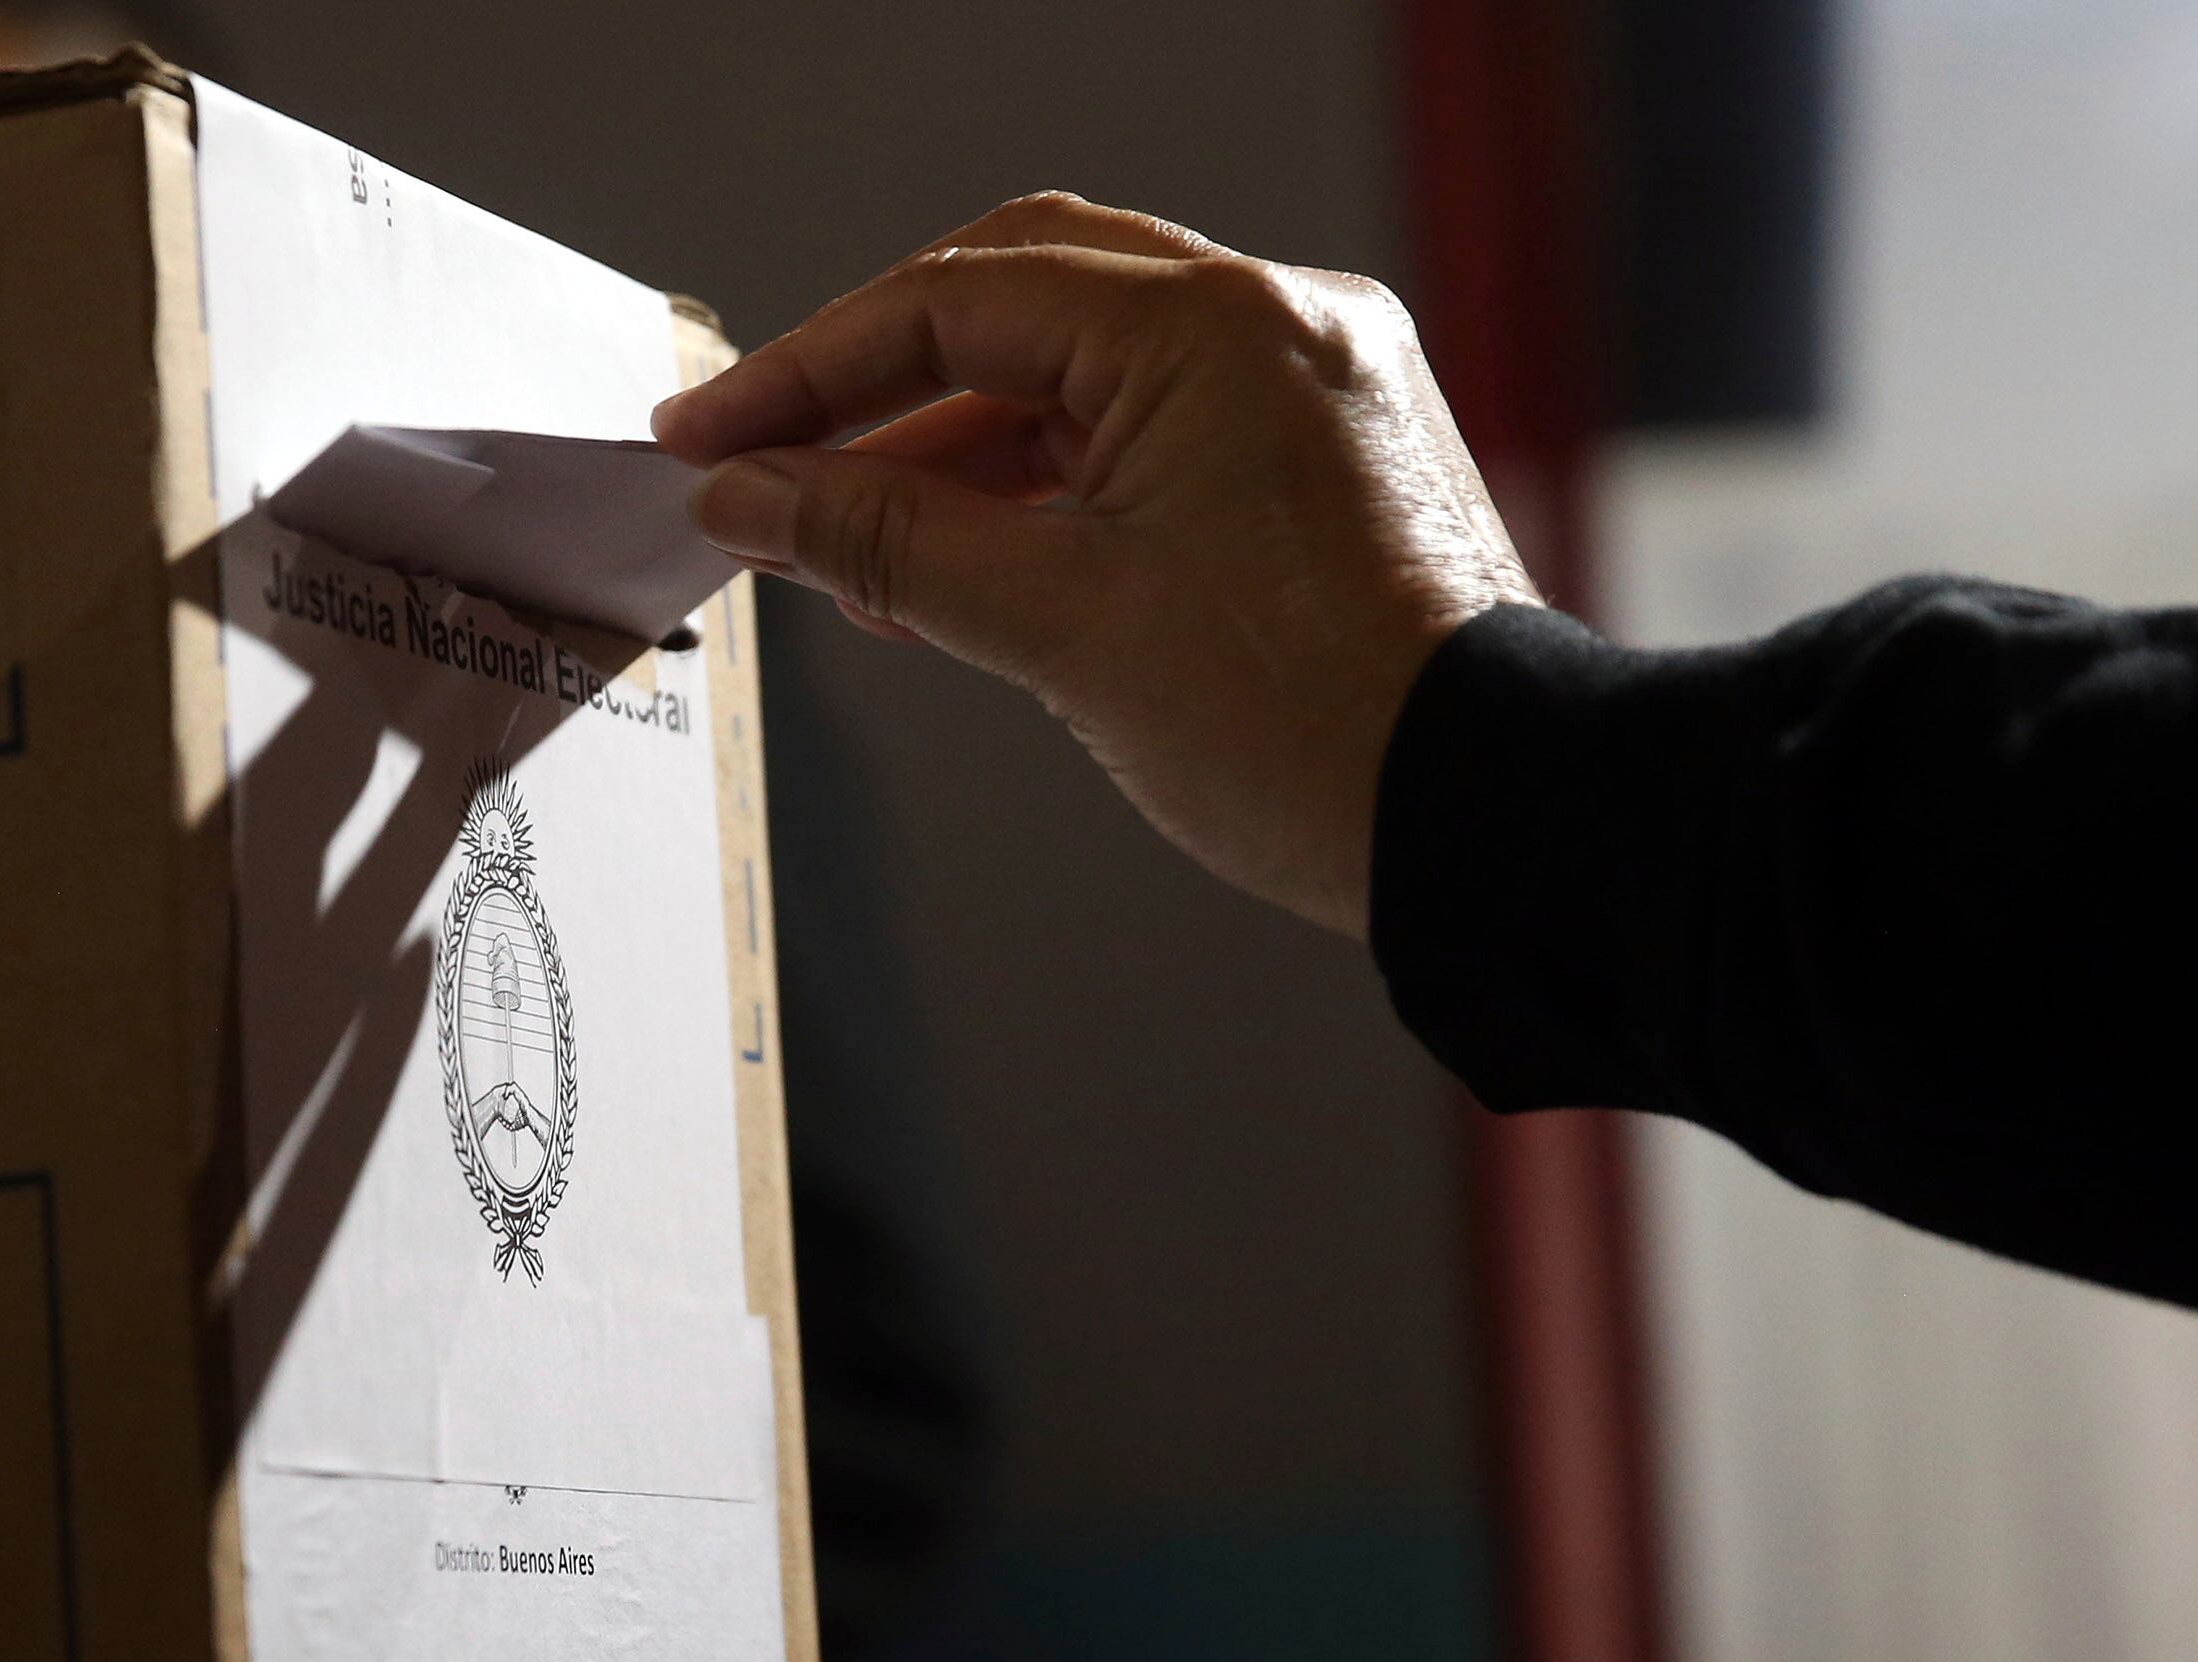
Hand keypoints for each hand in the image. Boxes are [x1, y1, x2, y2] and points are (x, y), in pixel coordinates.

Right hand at [651, 195, 1537, 939]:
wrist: (1486, 825)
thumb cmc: (1314, 734)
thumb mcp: (1061, 630)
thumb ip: (887, 541)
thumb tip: (756, 497)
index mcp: (1215, 329)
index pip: (956, 304)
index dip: (808, 374)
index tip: (712, 439)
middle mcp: (1277, 322)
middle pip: (1017, 301)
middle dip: (876, 390)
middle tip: (765, 468)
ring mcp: (1312, 383)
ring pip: (1083, 374)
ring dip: (957, 452)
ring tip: (848, 555)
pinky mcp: (1325, 453)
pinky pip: (1152, 429)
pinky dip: (1049, 485)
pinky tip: (961, 560)